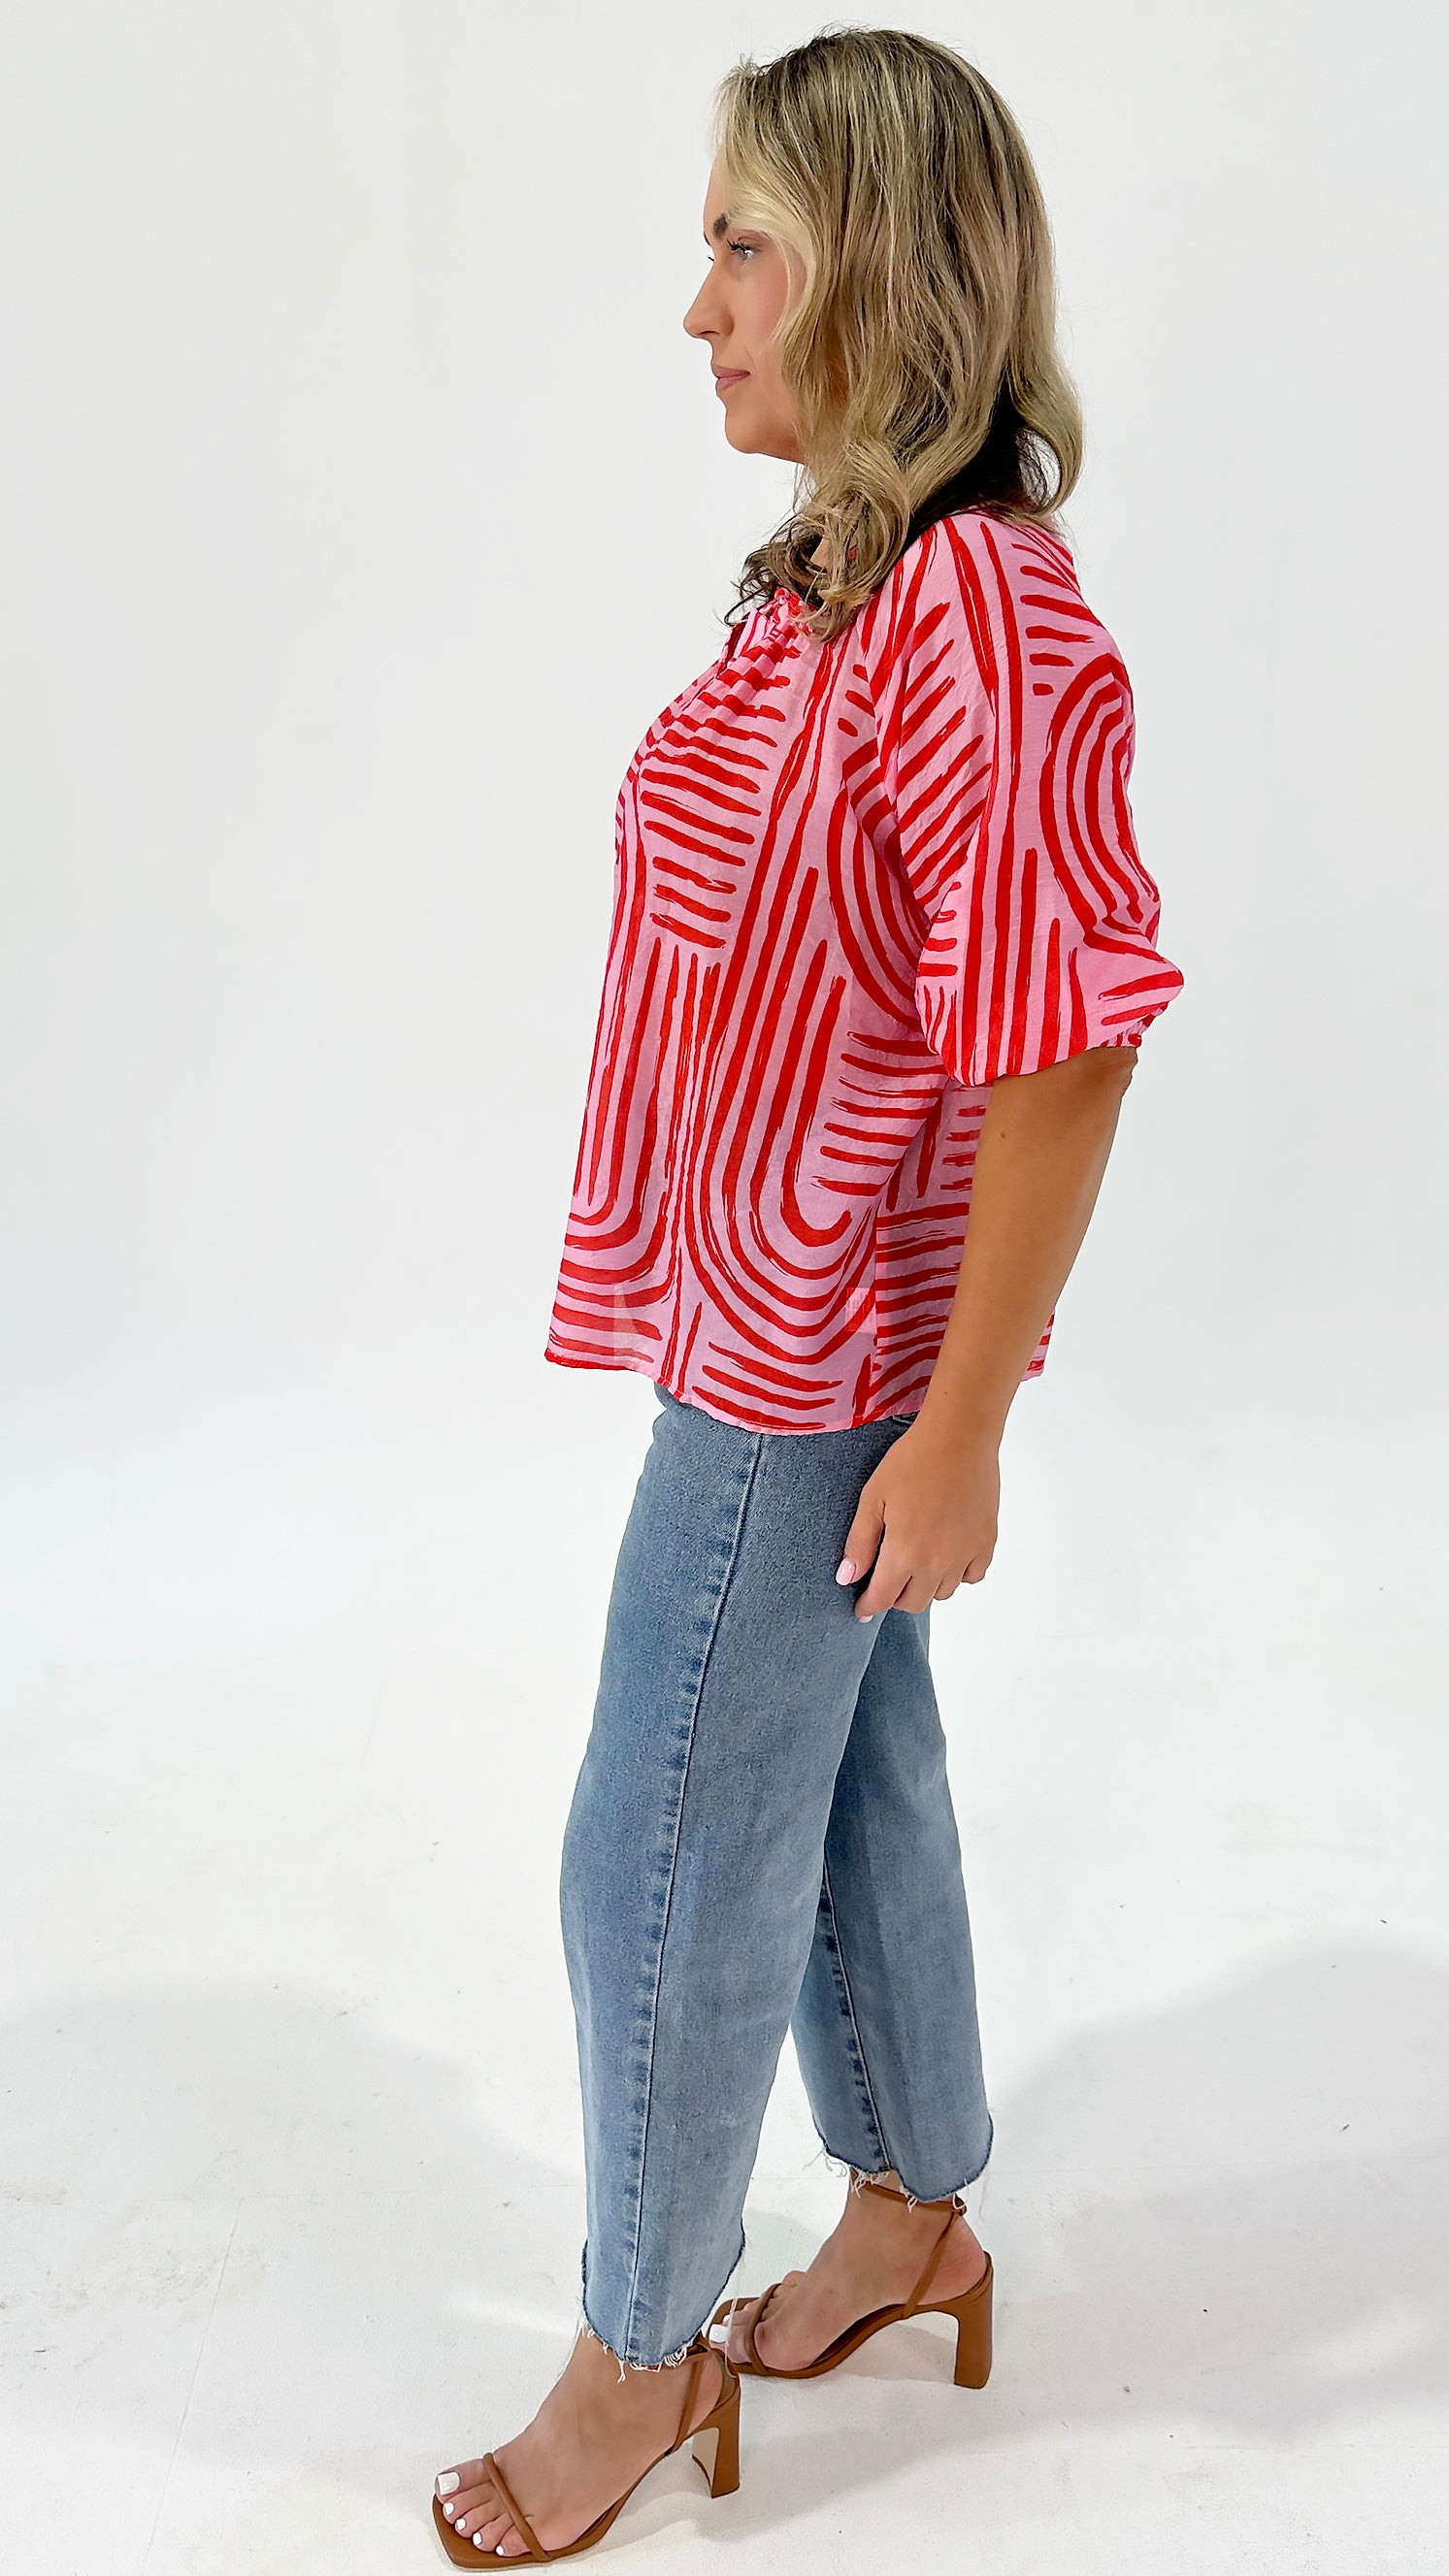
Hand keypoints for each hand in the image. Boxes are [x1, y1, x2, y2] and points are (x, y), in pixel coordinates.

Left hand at [836, 1417, 999, 1620]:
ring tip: (916, 1563)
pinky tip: (947, 1554)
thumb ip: (860, 1542)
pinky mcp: (986, 1543)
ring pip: (943, 1592)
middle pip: (913, 1603)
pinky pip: (972, 1576)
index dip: (868, 1607)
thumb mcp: (873, 1498)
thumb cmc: (912, 1461)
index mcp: (904, 1553)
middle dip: (895, 1597)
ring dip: (925, 1586)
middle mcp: (937, 1562)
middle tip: (887, 1579)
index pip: (883, 1599)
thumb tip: (847, 1578)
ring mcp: (965, 1555)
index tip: (862, 1608)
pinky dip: (958, 1574)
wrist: (959, 1437)